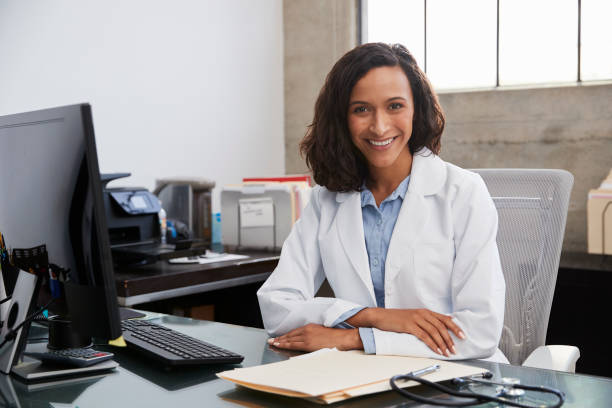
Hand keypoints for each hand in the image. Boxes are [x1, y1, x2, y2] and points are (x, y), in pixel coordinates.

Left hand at [267, 324, 362, 351]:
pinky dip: (285, 344)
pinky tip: (280, 345)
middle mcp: (307, 330)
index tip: (279, 337)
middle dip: (280, 338)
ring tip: (273, 343)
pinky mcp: (308, 343)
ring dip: (280, 341)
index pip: (294, 331)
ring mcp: (307, 337)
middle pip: (290, 335)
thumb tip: (306, 338)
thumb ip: (312, 333)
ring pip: (290, 339)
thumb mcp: (321, 331)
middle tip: (272, 340)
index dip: (286, 335)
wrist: (342, 338)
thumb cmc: (334, 336)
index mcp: (310, 326)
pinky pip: (293, 344)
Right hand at [348, 308, 464, 356]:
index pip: (445, 318)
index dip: (455, 327)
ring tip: (447, 352)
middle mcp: (422, 313)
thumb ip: (426, 321)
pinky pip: (424, 336)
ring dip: (442, 344)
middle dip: (450, 339)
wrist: (382, 317)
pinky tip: (436, 350)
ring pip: (434, 332)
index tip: (463, 336)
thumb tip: (440, 328)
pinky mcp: (409, 325)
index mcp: (425, 311)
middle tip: (455, 349)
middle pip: (441, 326)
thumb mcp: (414, 317)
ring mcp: (416, 319)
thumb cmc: (397, 319)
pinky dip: (432, 344)